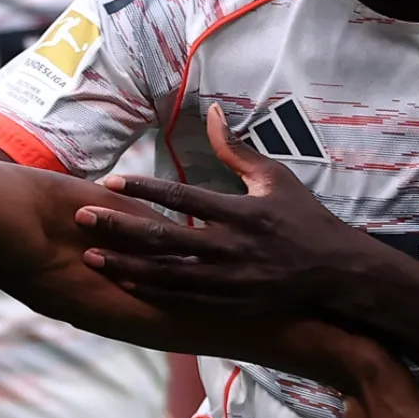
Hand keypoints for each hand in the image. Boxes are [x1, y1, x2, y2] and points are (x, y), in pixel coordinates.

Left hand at [74, 105, 366, 313]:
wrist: (337, 274)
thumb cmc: (306, 219)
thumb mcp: (277, 179)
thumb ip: (238, 151)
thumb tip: (213, 114)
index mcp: (241, 213)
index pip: (182, 198)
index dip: (143, 190)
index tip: (110, 183)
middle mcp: (230, 248)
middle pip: (163, 238)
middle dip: (118, 228)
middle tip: (81, 218)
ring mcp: (228, 280)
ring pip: (165, 274)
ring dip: (124, 265)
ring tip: (89, 255)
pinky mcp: (229, 303)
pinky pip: (181, 298)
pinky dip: (150, 291)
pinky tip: (123, 283)